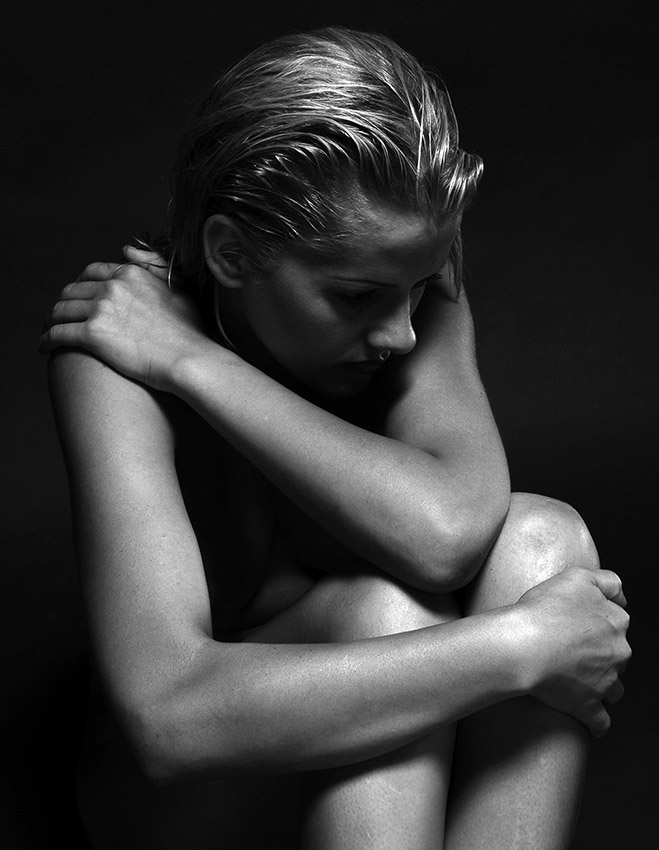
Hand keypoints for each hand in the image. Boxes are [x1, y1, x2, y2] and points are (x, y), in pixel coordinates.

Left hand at [40, 247, 213, 390]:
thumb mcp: (179, 286)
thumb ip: (152, 264)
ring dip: (50, 321)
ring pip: (60, 311)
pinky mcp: (92, 335)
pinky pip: (57, 334)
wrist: (190, 359)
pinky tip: (44, 348)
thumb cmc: (191, 330)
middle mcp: (112, 287)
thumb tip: (124, 250)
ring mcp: (101, 310)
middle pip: (72, 291)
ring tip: (49, 332)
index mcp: (130, 274)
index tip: (78, 298)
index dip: (80, 285)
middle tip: (60, 317)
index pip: (92, 273)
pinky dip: (46, 340)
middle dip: (63, 303)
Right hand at [514, 567, 630, 736]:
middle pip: (617, 655)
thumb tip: (621, 595)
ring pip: (614, 688)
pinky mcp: (588, 707)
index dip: (599, 621)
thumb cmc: (543, 610)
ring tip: (579, 682)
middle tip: (572, 649)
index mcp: (616, 622)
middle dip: (602, 654)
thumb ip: (606, 580)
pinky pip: (600, 722)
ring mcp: (605, 683)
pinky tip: (589, 720)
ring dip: (603, 686)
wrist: (523, 646)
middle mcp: (618, 653)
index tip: (581, 623)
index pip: (618, 621)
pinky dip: (596, 723)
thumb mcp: (576, 576)